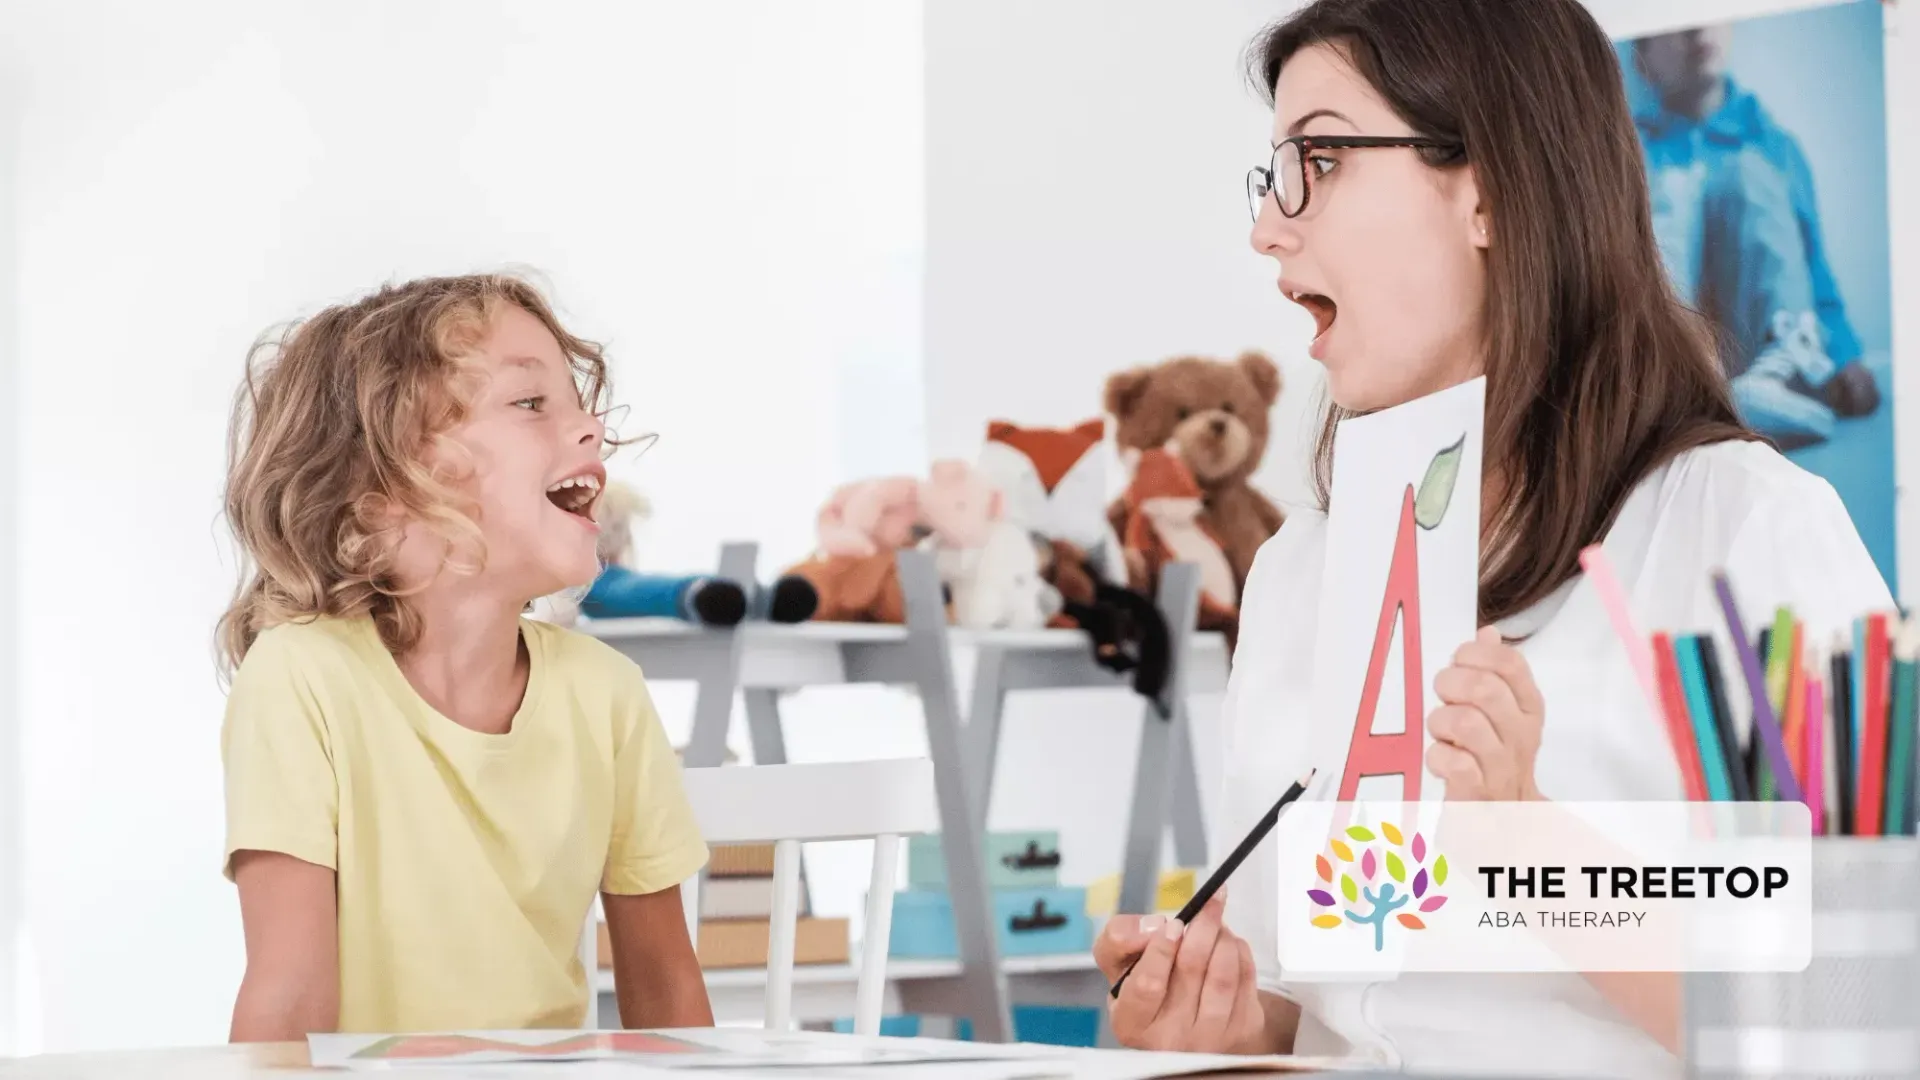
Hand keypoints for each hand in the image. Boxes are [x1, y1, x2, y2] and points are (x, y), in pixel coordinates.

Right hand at [1092, 892, 1265, 1053]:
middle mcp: (1169, 1039)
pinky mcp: (1240, 1031)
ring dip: (1223, 937)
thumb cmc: (1145, 984)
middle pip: (1191, 970)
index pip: (1147, 984)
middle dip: (1202, 926)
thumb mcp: (1117, 962)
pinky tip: (1227, 944)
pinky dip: (1239, 950)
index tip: (1173, 924)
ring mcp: (1208, 1039)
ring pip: (1223, 974)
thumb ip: (1119, 937)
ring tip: (1216, 922)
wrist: (1183, 1018)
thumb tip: (1154, 926)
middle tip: (1208, 902)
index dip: (1161, 949)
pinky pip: (1245, 978)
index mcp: (1131, 1023)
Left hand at [1427, 626, 1544, 801]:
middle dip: (1450, 683)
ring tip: (1440, 731)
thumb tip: (1488, 633)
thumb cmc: (1495, 757)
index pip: (1511, 663)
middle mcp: (1520, 734)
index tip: (1459, 661)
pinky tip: (1439, 757)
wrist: (1506, 821)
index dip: (1476, 653)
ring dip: (1440, 720)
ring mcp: (1500, 765)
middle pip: (1484, 688)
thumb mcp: (1503, 713)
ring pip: (1465, 722)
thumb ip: (1495, 672)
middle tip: (1443, 696)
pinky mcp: (1477, 793)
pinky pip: (1453, 762)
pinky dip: (1437, 755)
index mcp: (1528, 708)